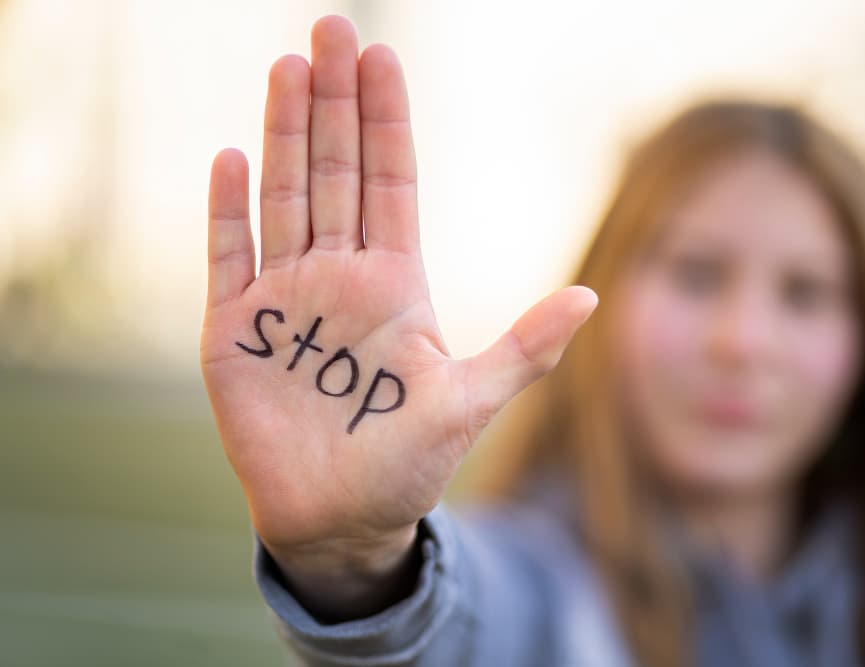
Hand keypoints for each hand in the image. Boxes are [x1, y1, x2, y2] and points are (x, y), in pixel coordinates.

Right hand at [200, 16, 596, 565]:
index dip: (386, 121)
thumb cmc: (406, 462)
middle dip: (333, 102)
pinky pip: (229, 257)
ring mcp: (284, 298)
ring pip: (284, 198)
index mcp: (394, 283)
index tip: (383, 58)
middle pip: (335, 172)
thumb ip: (524, 348)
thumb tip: (591, 297)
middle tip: (331, 29)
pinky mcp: (234, 330)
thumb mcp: (471, 402)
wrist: (339, 517)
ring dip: (285, 134)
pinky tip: (232, 157)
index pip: (391, 182)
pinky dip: (227, 211)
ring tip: (288, 69)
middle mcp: (338, 277)